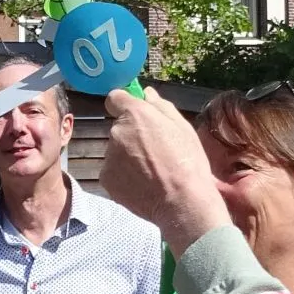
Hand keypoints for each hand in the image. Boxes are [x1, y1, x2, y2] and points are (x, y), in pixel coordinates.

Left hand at [101, 87, 230, 254]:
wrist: (182, 201)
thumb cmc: (188, 162)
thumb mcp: (182, 128)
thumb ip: (161, 106)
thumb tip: (146, 93)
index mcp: (136, 114)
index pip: (115, 98)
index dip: (124, 105)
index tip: (134, 115)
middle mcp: (117, 132)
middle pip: (119, 129)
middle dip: (132, 136)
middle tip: (155, 153)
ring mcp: (109, 156)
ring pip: (116, 152)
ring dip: (128, 158)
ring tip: (152, 172)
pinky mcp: (106, 178)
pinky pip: (113, 171)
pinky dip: (124, 176)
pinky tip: (143, 184)